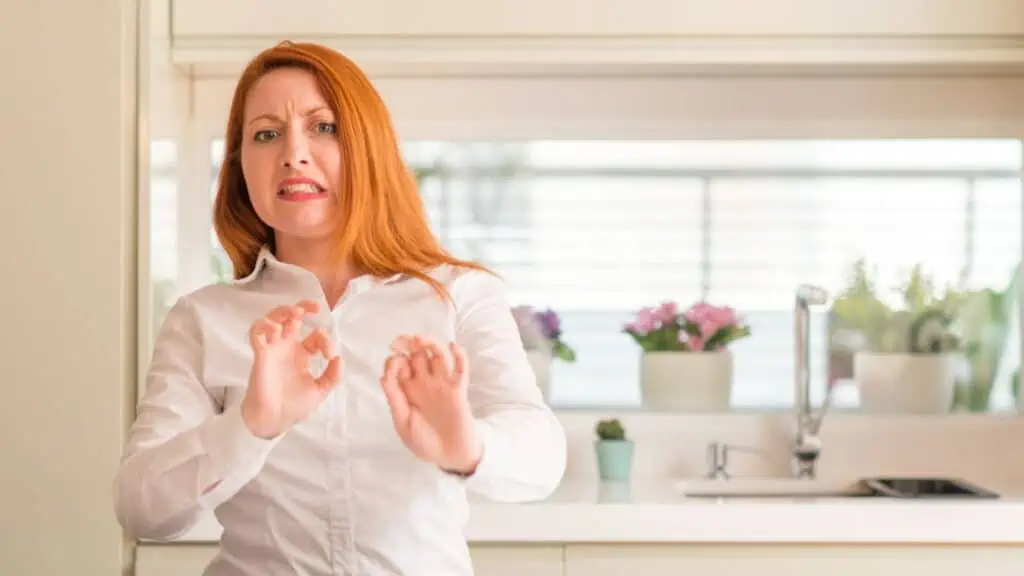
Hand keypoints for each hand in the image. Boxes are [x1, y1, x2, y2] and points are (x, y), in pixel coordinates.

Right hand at [241, 300, 341, 438]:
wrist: (275, 420)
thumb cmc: (294, 405)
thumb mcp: (320, 389)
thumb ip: (333, 375)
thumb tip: (339, 357)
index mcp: (302, 354)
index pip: (315, 336)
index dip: (324, 340)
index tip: (329, 355)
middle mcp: (287, 347)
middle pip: (291, 316)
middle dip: (302, 307)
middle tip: (314, 308)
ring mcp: (273, 348)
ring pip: (273, 318)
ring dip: (284, 311)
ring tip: (296, 314)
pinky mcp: (261, 353)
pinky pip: (257, 332)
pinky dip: (265, 325)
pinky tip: (277, 330)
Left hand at [380, 335, 481, 473]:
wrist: (449, 456)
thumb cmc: (423, 442)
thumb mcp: (402, 423)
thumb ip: (394, 399)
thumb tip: (383, 375)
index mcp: (407, 391)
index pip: (399, 366)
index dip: (394, 360)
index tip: (393, 361)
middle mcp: (424, 383)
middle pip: (417, 356)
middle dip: (410, 346)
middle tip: (405, 340)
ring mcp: (442, 384)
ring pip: (437, 357)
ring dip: (431, 344)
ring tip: (422, 339)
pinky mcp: (458, 389)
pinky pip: (460, 369)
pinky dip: (459, 356)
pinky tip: (453, 346)